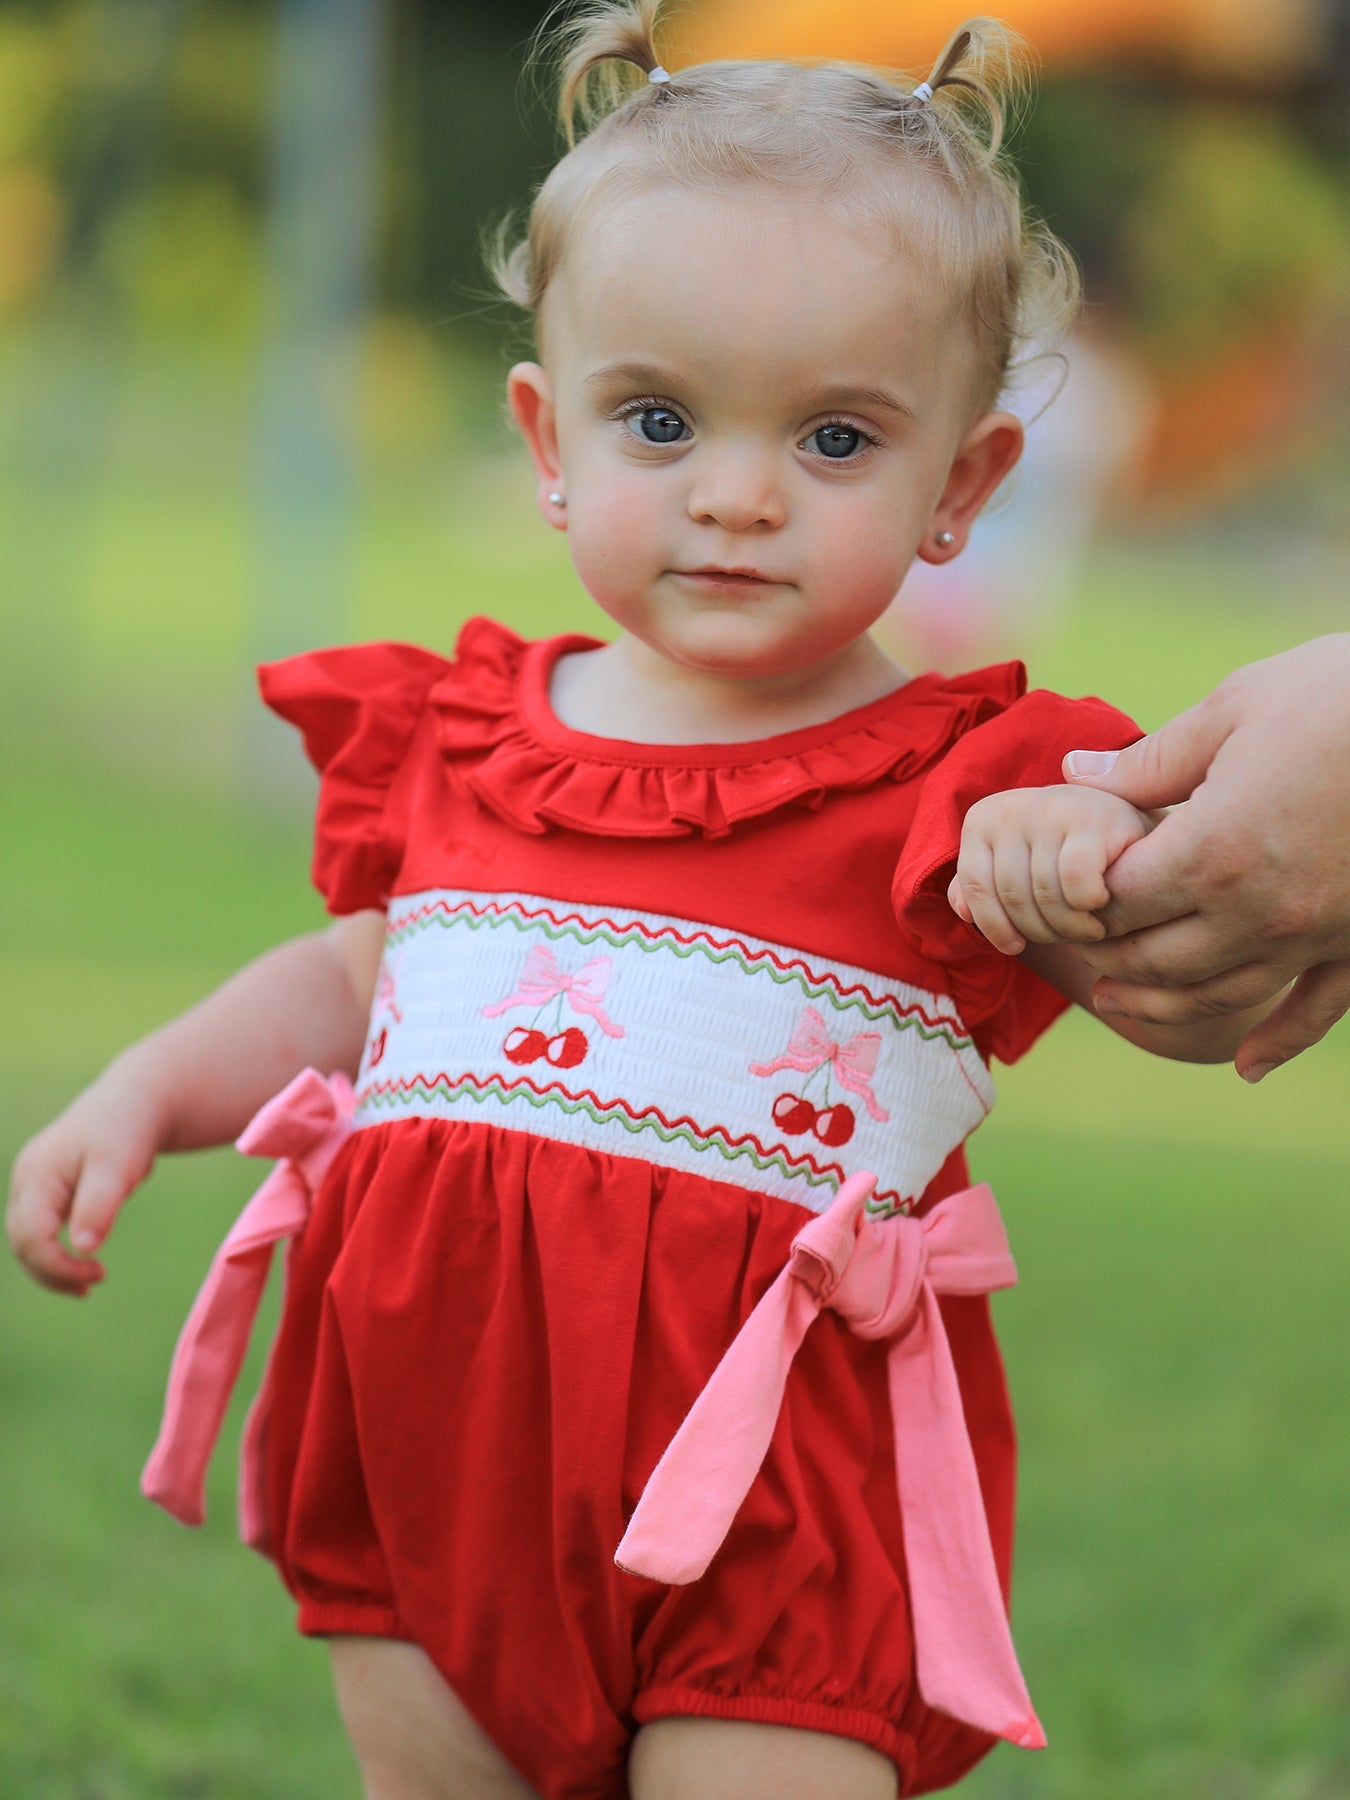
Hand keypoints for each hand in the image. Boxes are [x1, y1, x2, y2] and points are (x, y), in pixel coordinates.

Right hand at [7, 1055, 169, 1295]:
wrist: (134, 1102)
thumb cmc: (126, 1130)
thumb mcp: (118, 1165)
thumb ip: (100, 1204)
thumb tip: (85, 1248)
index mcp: (38, 1174)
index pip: (31, 1236)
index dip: (58, 1265)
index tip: (98, 1274)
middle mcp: (26, 1180)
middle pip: (22, 1242)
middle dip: (53, 1272)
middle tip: (93, 1286)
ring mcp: (32, 1185)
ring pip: (27, 1239)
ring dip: (52, 1267)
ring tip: (88, 1284)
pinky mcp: (46, 1190)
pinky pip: (41, 1230)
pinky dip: (56, 1251)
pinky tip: (84, 1262)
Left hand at [949, 785, 1151, 955]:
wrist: (1128, 826)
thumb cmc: (1062, 853)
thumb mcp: (1015, 865)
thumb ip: (981, 886)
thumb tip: (962, 911)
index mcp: (984, 817)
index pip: (974, 887)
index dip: (994, 927)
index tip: (1015, 947)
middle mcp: (1013, 806)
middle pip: (1012, 895)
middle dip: (1039, 931)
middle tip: (1064, 938)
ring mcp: (1052, 808)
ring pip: (1045, 895)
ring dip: (1069, 927)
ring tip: (1086, 929)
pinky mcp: (1094, 819)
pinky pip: (1076, 884)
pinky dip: (1088, 906)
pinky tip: (1102, 904)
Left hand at [1062, 635, 1349, 1077]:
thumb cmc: (1337, 695)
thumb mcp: (1235, 708)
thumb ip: (1149, 760)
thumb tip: (1074, 774)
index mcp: (1211, 850)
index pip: (1117, 899)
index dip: (1082, 899)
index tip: (1067, 890)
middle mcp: (1258, 909)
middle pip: (1156, 958)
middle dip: (1108, 955)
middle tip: (1077, 945)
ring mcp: (1314, 934)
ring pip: (1217, 995)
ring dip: (1159, 1004)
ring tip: (1115, 1001)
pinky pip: (1314, 1011)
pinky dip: (1277, 1043)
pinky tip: (1245, 1067)